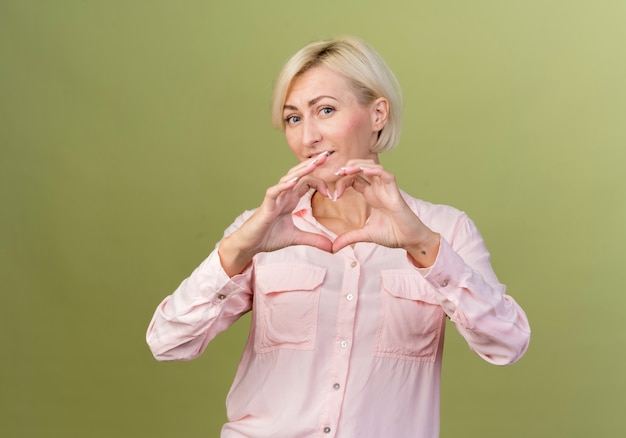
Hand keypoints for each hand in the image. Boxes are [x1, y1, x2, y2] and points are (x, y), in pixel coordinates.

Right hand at [218, 151, 333, 275]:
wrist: (250, 245)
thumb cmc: (269, 237)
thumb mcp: (296, 238)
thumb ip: (314, 239)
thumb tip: (332, 247)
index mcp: (291, 199)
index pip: (307, 182)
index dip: (320, 184)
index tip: (332, 194)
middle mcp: (283, 195)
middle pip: (298, 174)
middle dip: (312, 165)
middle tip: (326, 155)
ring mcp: (274, 199)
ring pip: (287, 179)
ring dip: (301, 171)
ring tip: (313, 164)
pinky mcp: (266, 206)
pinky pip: (274, 192)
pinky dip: (283, 186)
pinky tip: (294, 182)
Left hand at [331, 160, 439, 266]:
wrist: (409, 241)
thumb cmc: (392, 234)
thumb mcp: (365, 235)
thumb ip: (348, 238)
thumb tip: (333, 248)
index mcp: (370, 195)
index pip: (354, 179)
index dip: (343, 181)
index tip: (333, 194)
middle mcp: (378, 189)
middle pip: (362, 168)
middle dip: (349, 167)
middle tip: (337, 174)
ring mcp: (386, 189)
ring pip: (373, 167)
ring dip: (360, 165)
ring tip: (347, 170)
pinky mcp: (395, 193)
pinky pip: (387, 176)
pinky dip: (376, 171)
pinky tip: (365, 171)